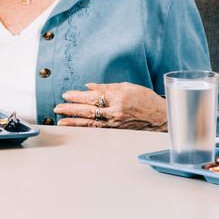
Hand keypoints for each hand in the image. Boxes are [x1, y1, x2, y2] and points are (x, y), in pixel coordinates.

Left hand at [53, 82, 167, 130]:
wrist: (160, 117)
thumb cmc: (146, 100)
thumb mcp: (127, 87)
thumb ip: (106, 87)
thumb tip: (88, 87)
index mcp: (119, 97)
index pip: (94, 96)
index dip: (78, 96)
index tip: (66, 95)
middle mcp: (116, 111)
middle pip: (89, 110)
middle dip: (71, 109)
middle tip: (58, 108)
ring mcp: (116, 123)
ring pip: (91, 123)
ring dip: (74, 122)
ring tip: (61, 122)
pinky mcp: (117, 131)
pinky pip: (98, 130)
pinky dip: (85, 129)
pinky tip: (76, 128)